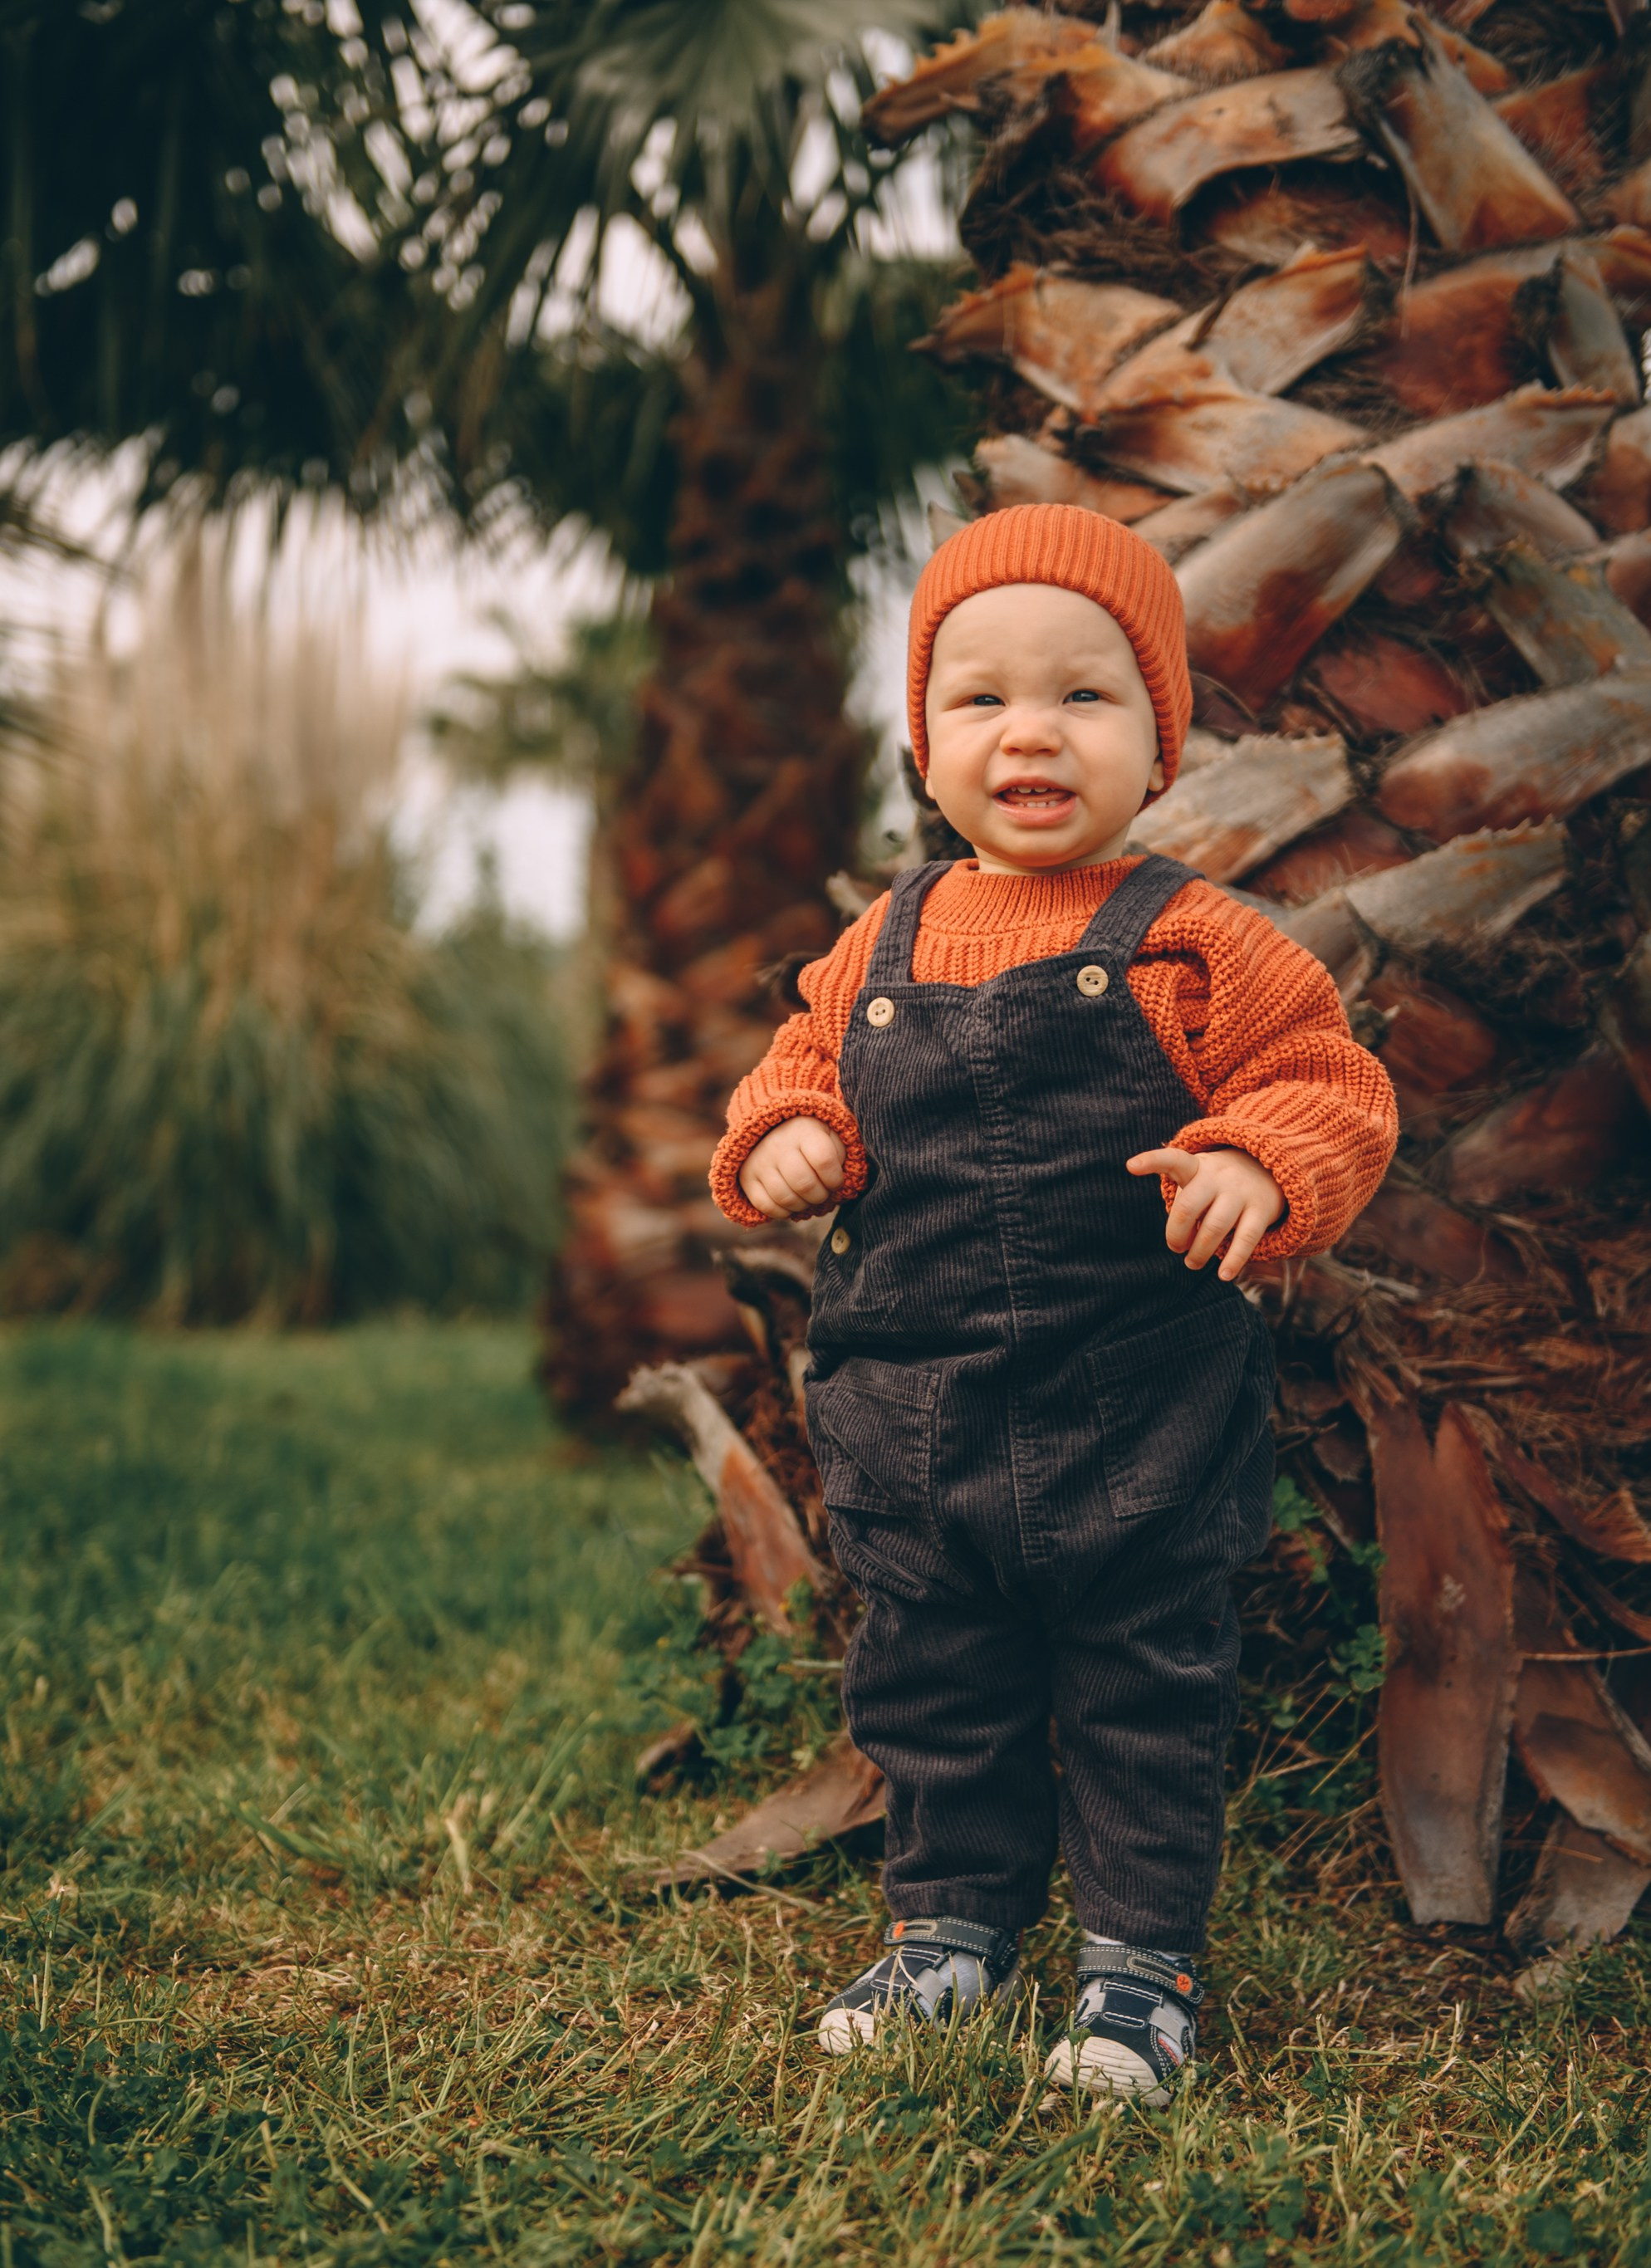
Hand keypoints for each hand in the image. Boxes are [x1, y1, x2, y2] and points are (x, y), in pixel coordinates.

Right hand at [739, 1116, 848, 1220]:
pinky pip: (765, 1205)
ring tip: (808, 1197)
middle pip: (804, 1184)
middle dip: (820, 1195)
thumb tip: (837, 1183)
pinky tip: (791, 1203)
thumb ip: (839, 1154)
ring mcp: (759, 1162)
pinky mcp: (746, 1177)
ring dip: (803, 1205)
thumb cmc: (810, 1137)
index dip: (835, 1178)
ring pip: (785, 1198)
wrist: (772, 1128)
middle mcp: (778, 1144)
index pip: (823, 1160)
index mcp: (803, 1130)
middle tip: (823, 1192)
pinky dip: (783, 1212)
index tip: (836, 1180)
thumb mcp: (829, 1135)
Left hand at [1126, 1145, 1283, 1282]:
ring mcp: (1240, 1192)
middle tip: (1176, 1247)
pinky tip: (1224, 1275)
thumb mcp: (1197, 1180)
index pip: (1172, 1159)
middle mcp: (1217, 1177)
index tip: (1130, 1166)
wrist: (1267, 1172)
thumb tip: (1179, 1243)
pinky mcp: (1261, 1210)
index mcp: (1196, 1167)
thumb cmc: (1217, 1185)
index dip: (1151, 1161)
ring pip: (1215, 1227)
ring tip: (1193, 1262)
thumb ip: (1183, 1204)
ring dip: (1200, 1251)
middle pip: (1188, 1207)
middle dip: (1176, 1234)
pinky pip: (1246, 1238)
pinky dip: (1234, 1260)